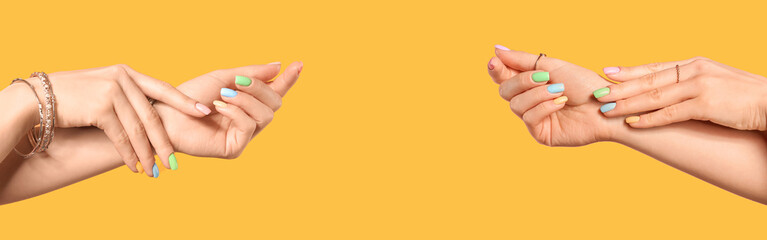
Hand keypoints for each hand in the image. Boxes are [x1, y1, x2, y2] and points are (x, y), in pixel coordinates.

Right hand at [44, 65, 208, 175]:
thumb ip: (126, 96)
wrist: (38, 97)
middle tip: (175, 162)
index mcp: (127, 73)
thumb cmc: (72, 97)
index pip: (163, 89)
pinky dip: (129, 155)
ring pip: (138, 130)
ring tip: (155, 171)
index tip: (205, 113)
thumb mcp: (103, 88)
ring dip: (148, 154)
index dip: (185, 102)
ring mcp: (111, 91)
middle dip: (165, 142)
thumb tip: (149, 116)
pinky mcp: (100, 108)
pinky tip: (135, 167)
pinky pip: (121, 137)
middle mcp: (122, 79)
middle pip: (153, 116)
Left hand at [153, 62, 301, 157]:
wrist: (166, 113)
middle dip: (261, 89)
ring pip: (266, 115)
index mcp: (247, 103)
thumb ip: (252, 74)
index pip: (274, 91)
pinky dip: (236, 111)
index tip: (299, 64)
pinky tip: (219, 106)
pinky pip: (250, 126)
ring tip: (224, 94)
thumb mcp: (223, 77)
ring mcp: (243, 135)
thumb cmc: (190, 96)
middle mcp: (249, 119)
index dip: (288, 79)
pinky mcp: (234, 147)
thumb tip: (279, 66)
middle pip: (276, 103)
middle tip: (239, 81)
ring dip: (247, 100)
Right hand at [488, 45, 624, 145]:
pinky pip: (529, 118)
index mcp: (530, 82)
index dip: (496, 69)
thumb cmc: (585, 85)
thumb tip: (496, 50)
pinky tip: (561, 103)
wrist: (607, 105)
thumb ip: (522, 60)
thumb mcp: (552, 66)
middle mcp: (529, 100)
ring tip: (560, 91)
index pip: (504, 76)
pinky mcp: (541, 133)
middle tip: (544, 77)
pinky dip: (544, 107)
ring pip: (515, 105)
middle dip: (522, 81)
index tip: (494, 61)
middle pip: (505, 90)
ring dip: (538, 95)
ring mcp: (534, 117)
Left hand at [596, 57, 766, 130]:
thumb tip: (667, 92)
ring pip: (655, 96)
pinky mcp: (706, 104)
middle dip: (620, 88)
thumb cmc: (743, 98)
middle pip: (649, 80)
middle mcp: (694, 71)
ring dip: (628, 104)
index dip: (630, 71)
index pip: (655, 67)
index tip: (608, 72)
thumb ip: (690, 84)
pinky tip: (633, 123)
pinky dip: (650, 119)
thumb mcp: (715, 83)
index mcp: (694, 64)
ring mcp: (700, 86)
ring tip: (607, 110)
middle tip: (597, 93)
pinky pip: (671, 113)